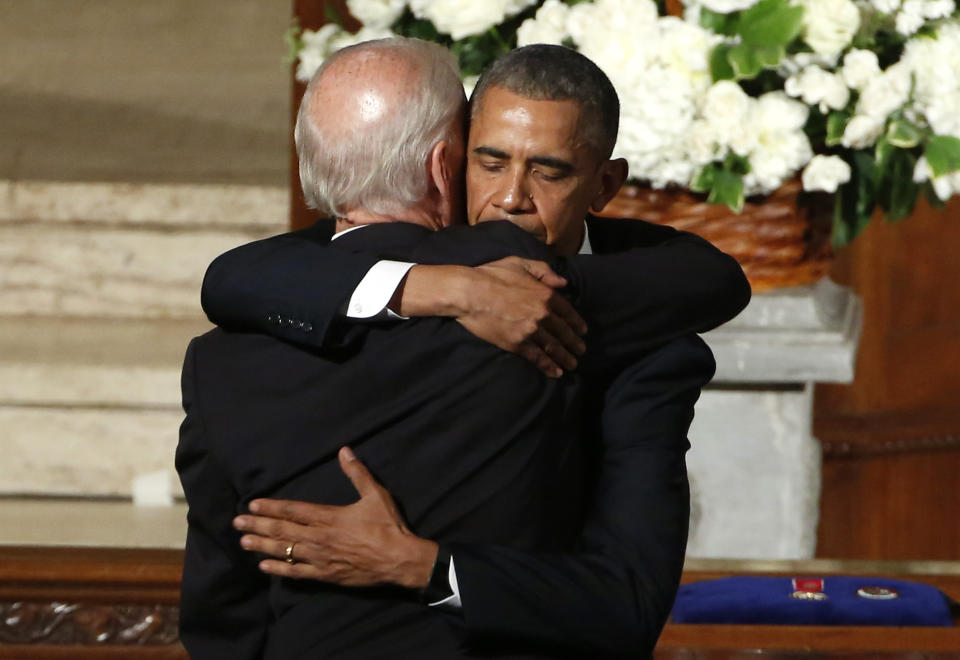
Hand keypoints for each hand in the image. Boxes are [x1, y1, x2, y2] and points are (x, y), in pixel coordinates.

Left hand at [233, 447, 436, 588]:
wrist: (399, 560)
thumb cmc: (388, 526)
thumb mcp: (376, 495)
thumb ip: (357, 473)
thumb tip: (344, 451)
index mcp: (330, 516)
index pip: (293, 510)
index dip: (271, 507)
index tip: (252, 504)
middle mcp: (320, 537)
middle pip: (283, 530)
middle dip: (259, 524)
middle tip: (237, 522)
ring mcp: (321, 558)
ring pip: (286, 551)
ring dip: (263, 545)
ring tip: (244, 541)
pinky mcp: (326, 575)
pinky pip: (297, 573)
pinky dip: (280, 569)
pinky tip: (265, 566)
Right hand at [458, 257, 586, 376]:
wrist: (470, 293)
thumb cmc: (492, 274)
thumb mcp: (520, 263)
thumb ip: (544, 271)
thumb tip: (563, 283)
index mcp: (546, 294)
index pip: (568, 311)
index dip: (577, 323)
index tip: (583, 331)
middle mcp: (543, 314)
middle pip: (564, 332)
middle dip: (574, 343)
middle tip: (581, 350)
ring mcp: (531, 331)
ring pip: (553, 347)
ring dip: (565, 357)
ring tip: (573, 364)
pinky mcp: (517, 343)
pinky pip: (537, 357)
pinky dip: (548, 366)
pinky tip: (556, 372)